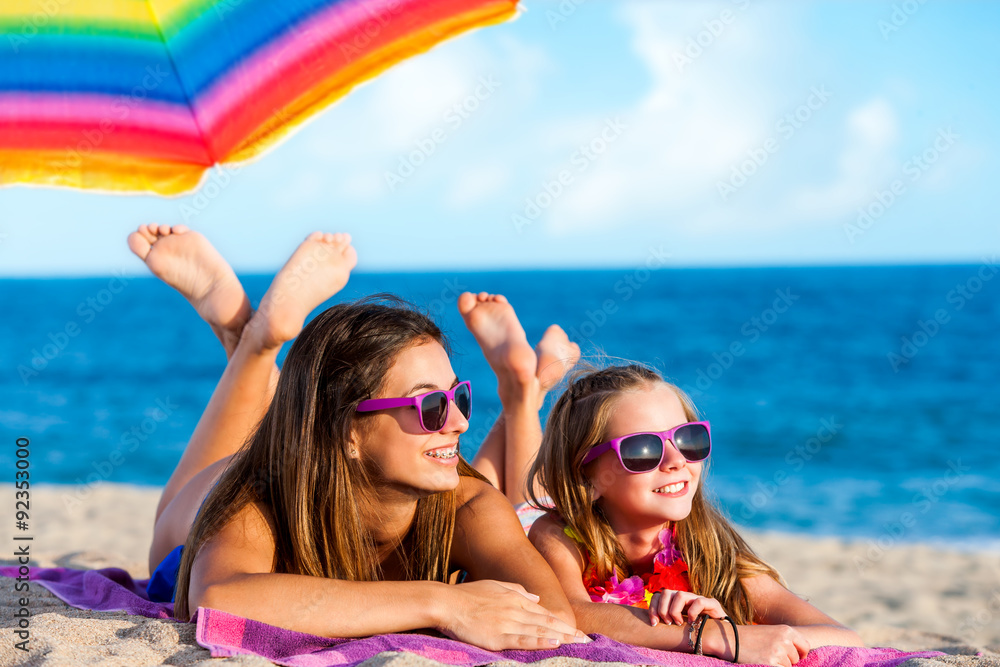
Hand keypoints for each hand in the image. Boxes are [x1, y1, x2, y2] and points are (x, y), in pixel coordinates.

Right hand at [437, 580, 588, 650]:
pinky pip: (522, 639)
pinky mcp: (497, 636)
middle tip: (587, 639)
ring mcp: (507, 622)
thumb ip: (518, 590)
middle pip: (547, 621)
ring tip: (578, 643)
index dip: (562, 622)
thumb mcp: (496, 586)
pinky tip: (554, 643)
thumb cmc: (468, 595)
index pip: (545, 612)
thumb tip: (537, 596)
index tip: (577, 630)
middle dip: (568, 631)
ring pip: (540, 630)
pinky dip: (540, 641)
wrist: (447, 602)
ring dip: (561, 637)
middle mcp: (515, 608)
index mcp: (515, 597)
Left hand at [648, 590, 726, 626]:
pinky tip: (692, 622)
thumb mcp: (678, 625)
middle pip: (666, 592)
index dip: (653, 608)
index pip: (658, 596)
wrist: (720, 632)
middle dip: (663, 609)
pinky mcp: (712, 603)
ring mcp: (698, 598)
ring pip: (681, 594)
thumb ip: (667, 621)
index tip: (654, 623)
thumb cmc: (695, 629)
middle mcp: (685, 597)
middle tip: (668, 623)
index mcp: (675, 601)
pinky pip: (700, 601)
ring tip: (678, 623)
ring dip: (675, 610)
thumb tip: (651, 625)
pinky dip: (693, 612)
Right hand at [715, 623, 810, 666]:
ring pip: (788, 666)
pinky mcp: (770, 663)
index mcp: (786, 630)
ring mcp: (778, 652)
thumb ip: (786, 641)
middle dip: (786, 660)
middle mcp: (784, 640)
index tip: (795, 657)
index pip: (805, 646)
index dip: (801, 653)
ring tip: (762, 657)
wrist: (727, 637)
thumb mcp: (770, 632)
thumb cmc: (748, 636)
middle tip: (769, 655)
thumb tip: (799, 656)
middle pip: (795, 659)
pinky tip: (761, 662)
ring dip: (778, 665)